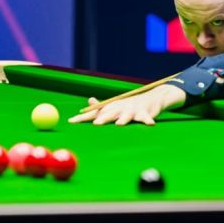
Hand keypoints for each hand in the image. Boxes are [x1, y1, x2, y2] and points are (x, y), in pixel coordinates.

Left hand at [68, 84, 185, 125]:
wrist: (151, 98)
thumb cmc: (130, 105)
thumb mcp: (115, 106)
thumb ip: (101, 107)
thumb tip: (88, 102)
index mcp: (111, 108)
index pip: (95, 114)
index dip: (83, 118)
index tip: (71, 121)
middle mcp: (120, 108)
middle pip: (110, 114)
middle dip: (103, 119)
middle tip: (96, 124)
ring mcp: (133, 110)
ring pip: (127, 116)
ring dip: (124, 120)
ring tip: (120, 124)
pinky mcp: (145, 113)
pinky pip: (146, 118)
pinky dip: (147, 120)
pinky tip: (150, 124)